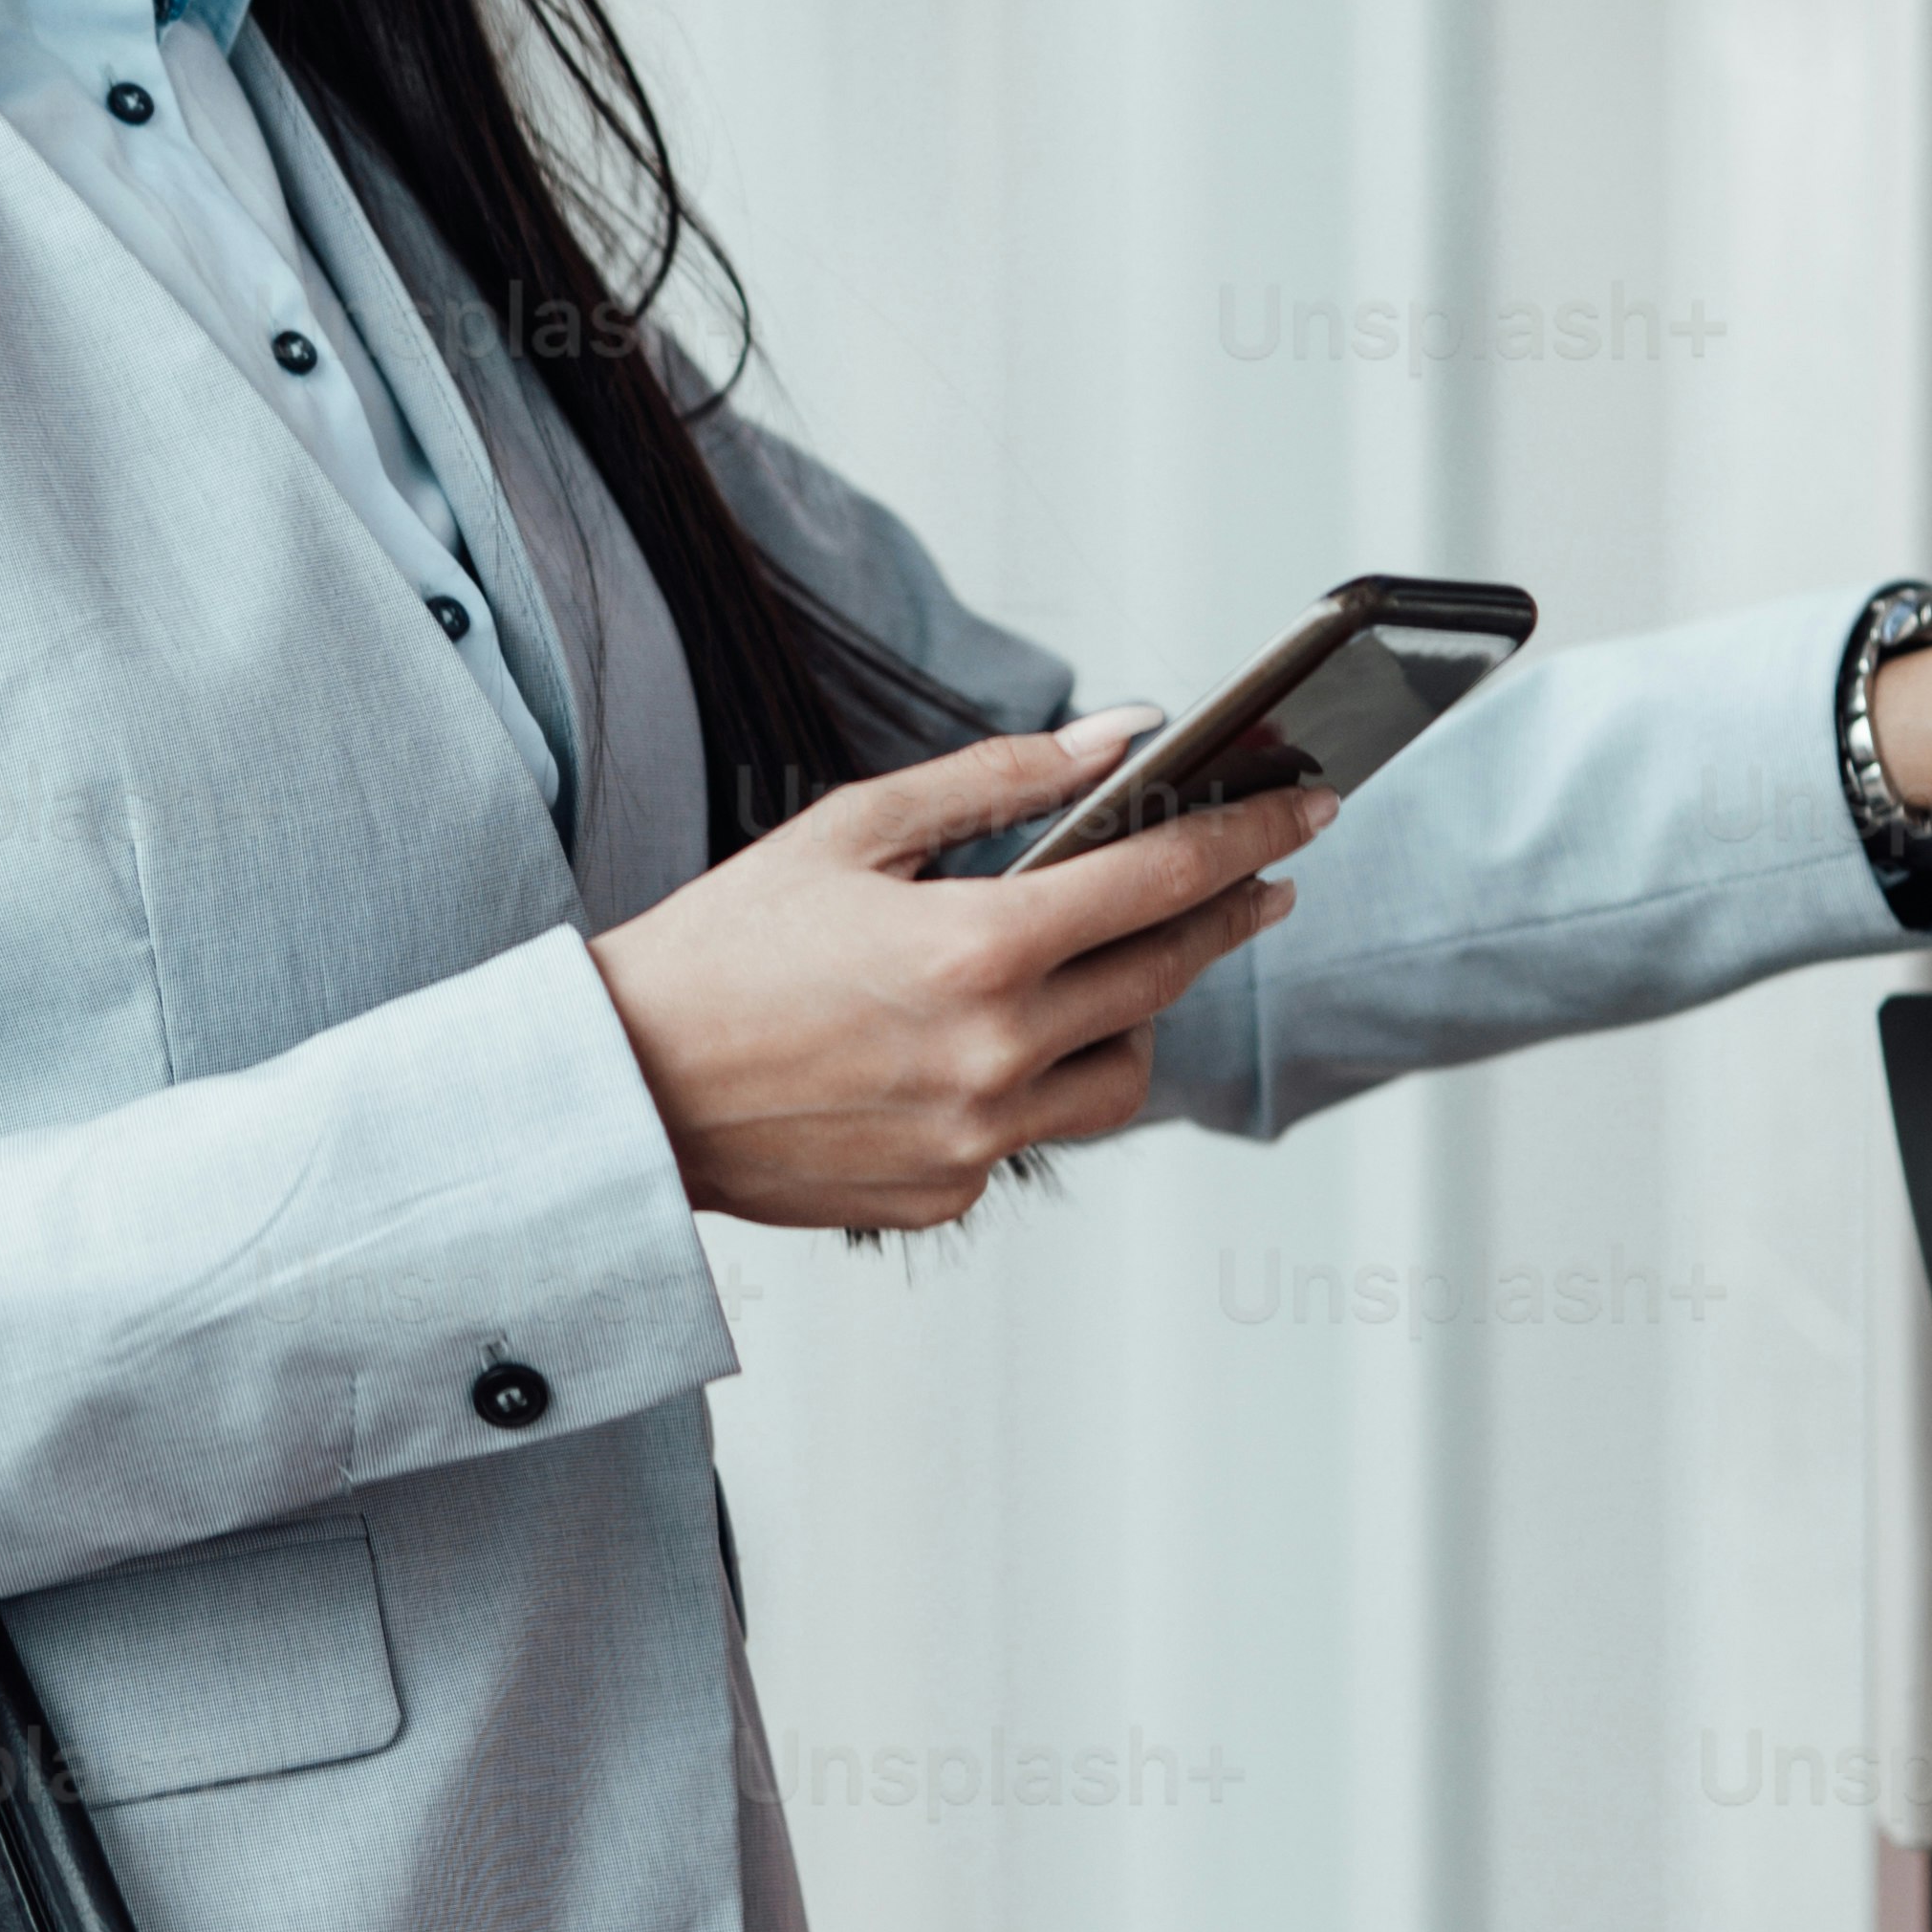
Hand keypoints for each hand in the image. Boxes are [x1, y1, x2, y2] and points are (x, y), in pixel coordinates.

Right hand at [587, 714, 1333, 1237]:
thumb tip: (1119, 739)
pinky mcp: (949, 1192)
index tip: (1308, 807)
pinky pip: (1035, 1130)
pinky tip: (983, 1043)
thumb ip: (996, 779)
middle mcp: (995, 1053)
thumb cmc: (720, 948)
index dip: (1251, 834)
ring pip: (1125, 1073)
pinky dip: (1032, 1080)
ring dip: (1140, 1012)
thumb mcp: (851, 829)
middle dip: (1228, 913)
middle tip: (1264, 876)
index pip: (1162, 877)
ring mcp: (978, 1137)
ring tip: (1118, 968)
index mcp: (976, 946)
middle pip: (1167, 973)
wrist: (623, 1090)